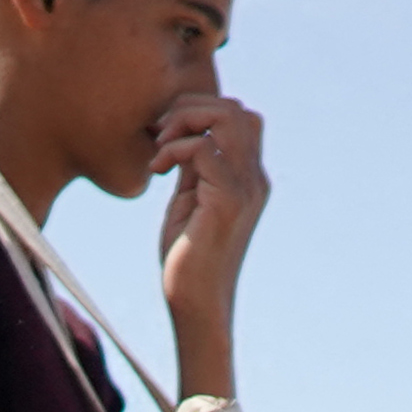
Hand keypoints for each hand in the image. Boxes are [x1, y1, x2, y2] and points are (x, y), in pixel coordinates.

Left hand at [150, 89, 269, 331]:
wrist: (196, 303)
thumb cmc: (187, 257)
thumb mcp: (190, 200)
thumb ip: (194, 168)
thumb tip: (182, 137)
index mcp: (248, 178)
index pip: (239, 117)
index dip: (200, 112)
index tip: (165, 137)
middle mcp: (254, 179)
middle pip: (235, 108)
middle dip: (189, 108)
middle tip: (160, 136)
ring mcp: (246, 189)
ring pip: (226, 118)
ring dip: (184, 121)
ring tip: (160, 148)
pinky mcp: (229, 201)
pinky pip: (203, 148)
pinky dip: (174, 149)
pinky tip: (157, 171)